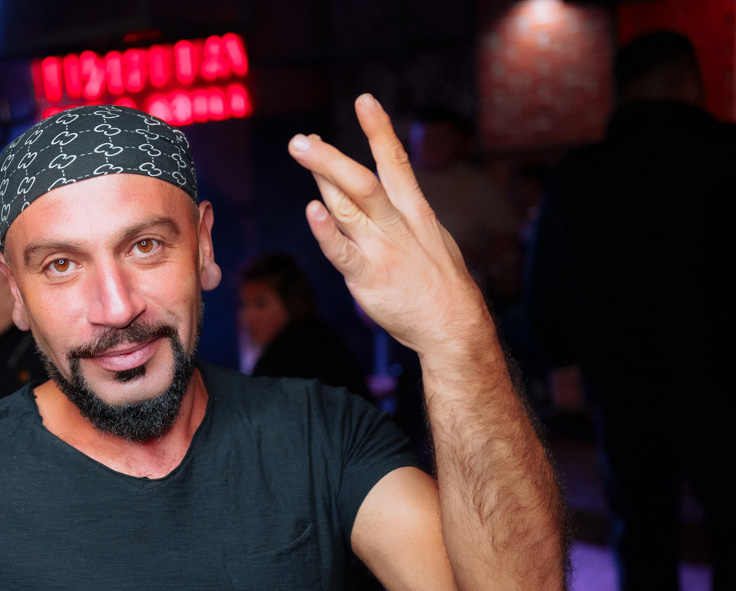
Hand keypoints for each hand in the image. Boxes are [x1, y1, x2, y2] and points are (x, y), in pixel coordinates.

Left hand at [288, 94, 491, 355]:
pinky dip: (326, 230)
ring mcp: (382, 250)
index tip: (364, 101)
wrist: (454, 326)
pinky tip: (312, 210)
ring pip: (349, 205)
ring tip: (301, 151)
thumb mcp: (431, 238)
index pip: (396, 162)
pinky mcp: (368, 277)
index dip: (379, 130)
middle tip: (303, 139)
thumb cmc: (439, 283)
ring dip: (322, 176)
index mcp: (416, 212)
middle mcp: (398, 225)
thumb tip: (377, 197)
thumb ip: (401, 217)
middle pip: (363, 180)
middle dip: (331, 156)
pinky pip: (342, 252)